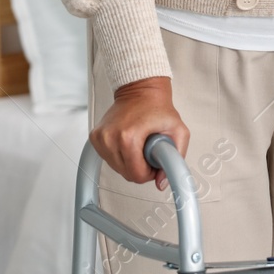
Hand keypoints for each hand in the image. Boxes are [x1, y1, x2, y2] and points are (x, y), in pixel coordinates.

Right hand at [90, 75, 188, 190]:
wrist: (141, 91)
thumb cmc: (158, 108)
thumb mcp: (178, 131)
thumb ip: (176, 158)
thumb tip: (161, 182)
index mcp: (128, 137)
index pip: (136, 175)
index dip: (150, 173)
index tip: (155, 161)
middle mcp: (110, 138)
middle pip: (126, 174)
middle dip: (141, 167)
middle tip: (149, 150)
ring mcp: (100, 138)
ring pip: (116, 168)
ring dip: (130, 162)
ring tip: (139, 145)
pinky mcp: (95, 138)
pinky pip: (109, 159)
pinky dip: (120, 155)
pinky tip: (128, 143)